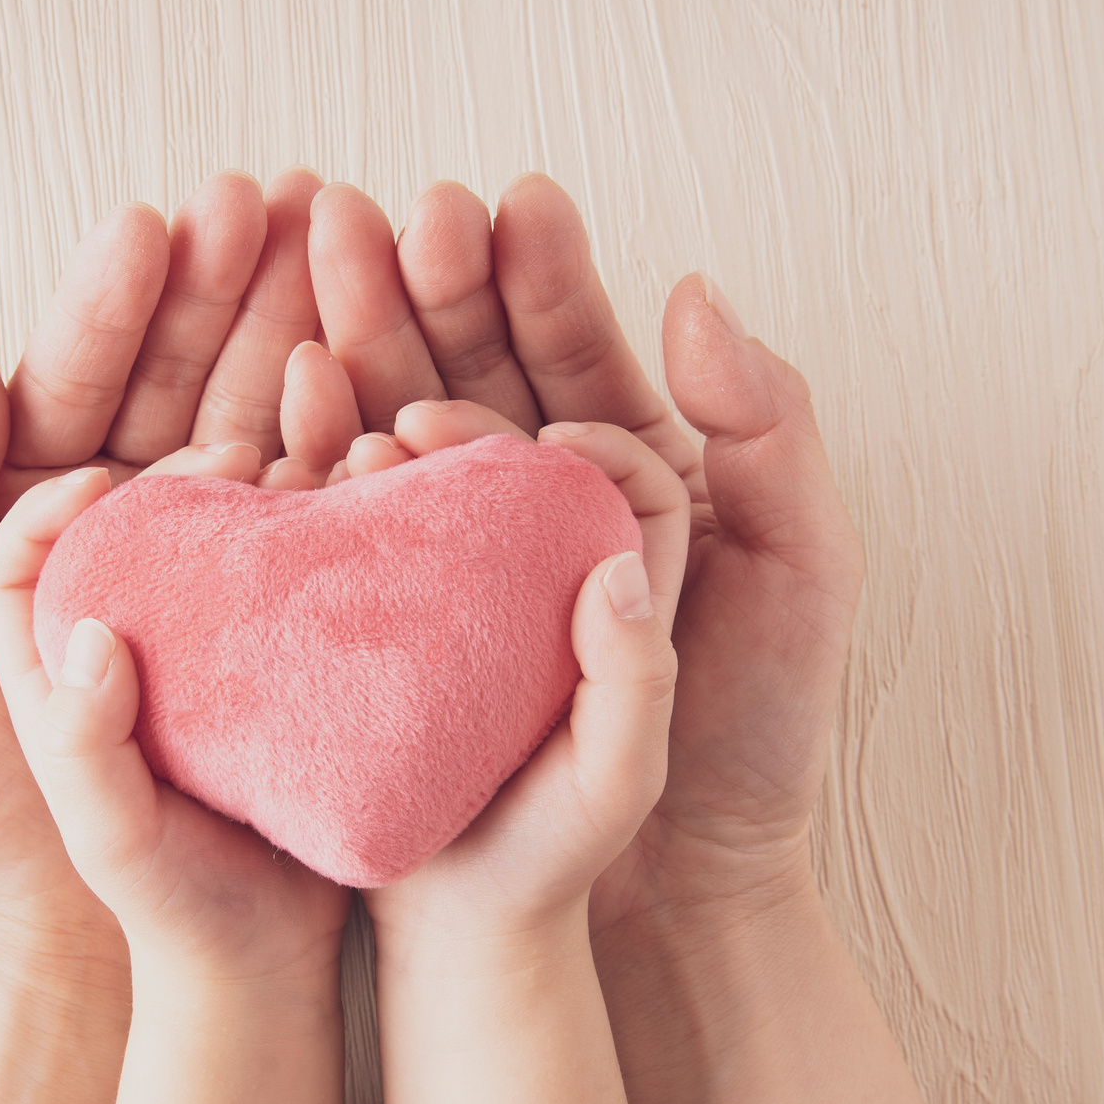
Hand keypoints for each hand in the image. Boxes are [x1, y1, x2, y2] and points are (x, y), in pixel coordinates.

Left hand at [0, 169, 330, 951]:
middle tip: (293, 190)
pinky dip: (343, 445)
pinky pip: (317, 522)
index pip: (81, 375)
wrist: (76, 934)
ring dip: (305, 329)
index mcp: (31, 504)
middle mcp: (129, 525)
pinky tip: (373, 376)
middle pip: (185, 379)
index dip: (122, 297)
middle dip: (235, 281)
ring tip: (353, 238)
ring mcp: (215, 571)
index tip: (166, 218)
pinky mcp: (285, 624)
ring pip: (262, 428)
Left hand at [0, 448, 351, 983]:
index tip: (106, 478)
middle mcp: (134, 639)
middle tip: (235, 442)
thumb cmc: (164, 907)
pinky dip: (324, 523)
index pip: (27, 558)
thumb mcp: (104, 836)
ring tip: (307, 446)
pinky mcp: (286, 657)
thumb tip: (92, 634)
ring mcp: (212, 647)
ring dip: (260, 473)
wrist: (266, 962)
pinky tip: (362, 493)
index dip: (53, 505)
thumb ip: (79, 744)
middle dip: (172, 457)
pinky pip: (297, 570)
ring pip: (222, 530)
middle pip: (133, 518)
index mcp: (57, 667)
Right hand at [283, 176, 863, 932]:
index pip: (577, 356)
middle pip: (477, 366)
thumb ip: (772, 437)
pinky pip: (354, 522)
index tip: (507, 204)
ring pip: (402, 422)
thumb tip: (694, 297)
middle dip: (430, 281)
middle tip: (386, 207)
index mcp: (633, 479)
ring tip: (323, 253)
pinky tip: (300, 382)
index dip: (541, 279)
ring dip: (363, 332)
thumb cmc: (746, 747)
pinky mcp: (396, 625)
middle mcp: (537, 508)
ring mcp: (459, 565)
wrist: (656, 899)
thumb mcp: (804, 579)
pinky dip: (324, 444)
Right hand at [354, 406, 689, 945]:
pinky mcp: (378, 620)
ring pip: (422, 472)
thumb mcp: (628, 781)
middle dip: (461, 372)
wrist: (459, 939)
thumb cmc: (562, 865)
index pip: (618, 473)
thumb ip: (637, 679)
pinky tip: (286, 464)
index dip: (587, 435)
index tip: (538, 439)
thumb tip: (612, 567)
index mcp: (618, 585)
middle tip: (412, 380)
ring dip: (379, 415)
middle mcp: (534, 572)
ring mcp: (451, 592)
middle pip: (507, 442)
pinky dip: (321, 487)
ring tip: (338, 416)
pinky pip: (352, 533)